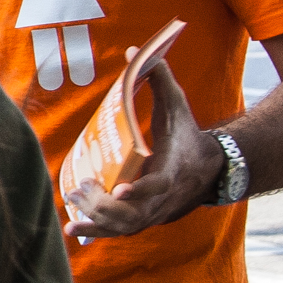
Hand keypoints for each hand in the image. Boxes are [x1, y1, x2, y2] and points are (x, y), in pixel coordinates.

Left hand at [64, 61, 223, 239]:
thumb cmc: (188, 134)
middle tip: (81, 188)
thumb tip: (135, 50)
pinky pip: (121, 232)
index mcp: (173, 170)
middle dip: (105, 205)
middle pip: (134, 213)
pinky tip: (73, 230)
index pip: (157, 186)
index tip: (121, 190)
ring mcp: (154, 212)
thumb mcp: (178, 105)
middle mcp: (164, 198)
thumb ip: (159, 78)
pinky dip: (98, 232)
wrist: (210, 170)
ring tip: (72, 201)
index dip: (140, 190)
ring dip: (97, 220)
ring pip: (125, 227)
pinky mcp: (145, 219)